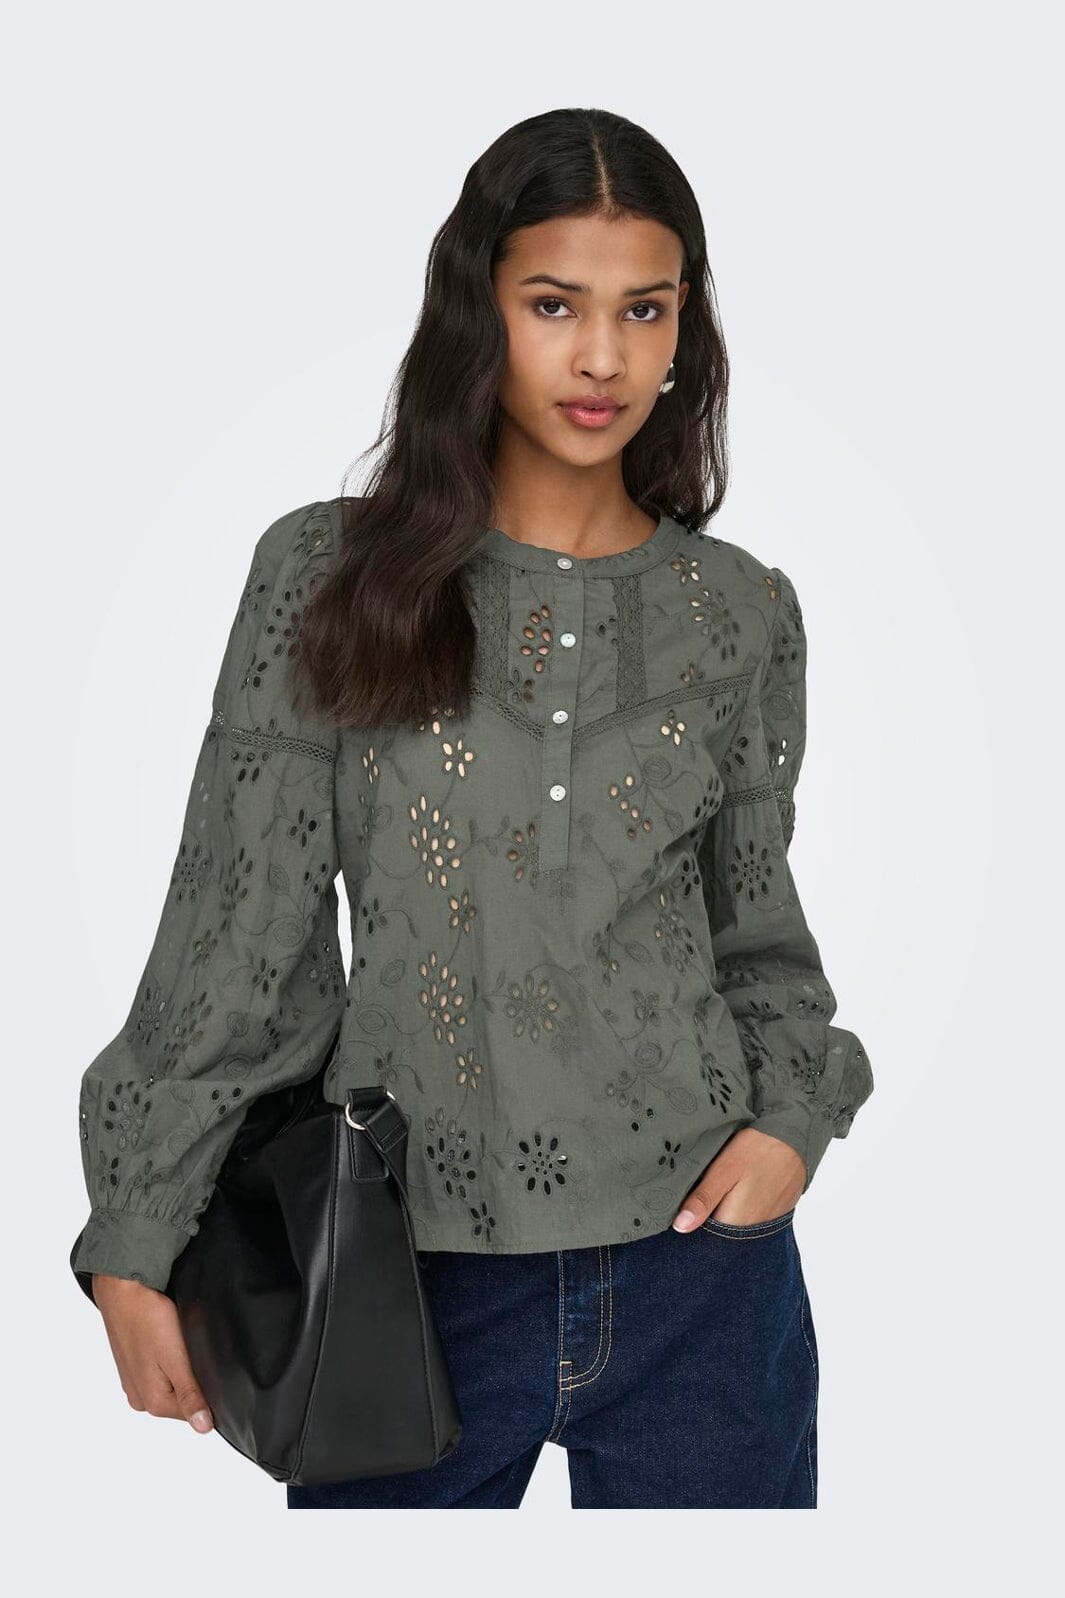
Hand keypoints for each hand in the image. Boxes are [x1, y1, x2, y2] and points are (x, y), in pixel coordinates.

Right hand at [91, 1274, 213, 1433]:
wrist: (122, 1291)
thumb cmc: (148, 1320)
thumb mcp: (176, 1358)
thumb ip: (190, 1394)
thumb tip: (203, 1428)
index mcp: (153, 1403)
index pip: (196, 1413)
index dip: (210, 1392)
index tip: (211, 1366)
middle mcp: (141, 1400)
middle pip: (184, 1400)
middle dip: (195, 1379)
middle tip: (194, 1350)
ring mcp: (135, 1384)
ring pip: (173, 1384)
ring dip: (183, 1369)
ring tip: (180, 1344)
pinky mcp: (134, 1368)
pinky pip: (161, 1372)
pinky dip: (170, 1361)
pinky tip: (170, 1343)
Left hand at [672, 1128, 805, 1231]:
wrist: (796, 1137)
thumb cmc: (757, 1150)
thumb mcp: (723, 1170)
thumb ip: (703, 1200)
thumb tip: (680, 1227)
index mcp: (735, 1223)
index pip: (703, 1236)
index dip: (690, 1220)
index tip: (681, 1204)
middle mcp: (752, 1230)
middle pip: (719, 1232)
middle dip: (706, 1216)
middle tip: (700, 1189)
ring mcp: (766, 1222)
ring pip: (734, 1224)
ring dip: (723, 1210)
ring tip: (720, 1186)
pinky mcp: (774, 1212)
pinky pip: (750, 1217)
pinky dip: (740, 1206)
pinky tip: (737, 1188)